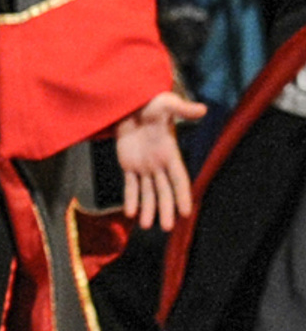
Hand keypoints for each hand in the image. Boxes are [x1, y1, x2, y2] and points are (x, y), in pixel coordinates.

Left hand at [116, 87, 206, 229]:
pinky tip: (130, 214)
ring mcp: (144, 166)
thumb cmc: (151, 102)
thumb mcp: (165, 104)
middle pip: (164, 191)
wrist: (130, 103)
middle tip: (168, 228)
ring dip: (148, 209)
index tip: (187, 212)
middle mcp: (159, 164)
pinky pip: (130, 185)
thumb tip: (202, 110)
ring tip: (147, 226)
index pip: (179, 179)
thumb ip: (181, 109)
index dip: (183, 195)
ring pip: (147, 192)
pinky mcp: (128, 164)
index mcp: (170, 153)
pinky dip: (130, 198)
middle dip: (166, 209)